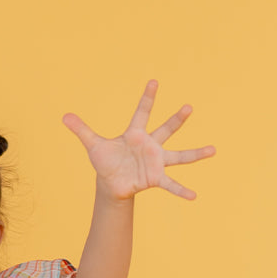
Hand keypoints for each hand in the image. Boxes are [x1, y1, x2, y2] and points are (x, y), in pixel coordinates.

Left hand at [62, 81, 215, 200]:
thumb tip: (63, 116)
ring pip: (179, 156)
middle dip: (176, 119)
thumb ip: (81, 130)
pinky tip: (194, 196)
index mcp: (135, 134)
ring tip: (213, 150)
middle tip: (188, 107)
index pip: (142, 112)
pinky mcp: (155, 178)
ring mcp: (156, 161)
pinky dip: (181, 190)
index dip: (147, 97)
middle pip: (165, 129)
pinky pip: (171, 184)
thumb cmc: (106, 161)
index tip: (154, 81)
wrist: (111, 183)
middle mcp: (150, 145)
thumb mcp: (93, 145)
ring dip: (195, 154)